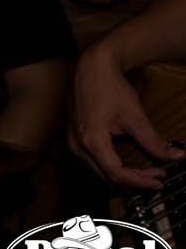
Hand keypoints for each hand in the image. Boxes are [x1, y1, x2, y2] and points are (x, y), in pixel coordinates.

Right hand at [69, 43, 183, 188]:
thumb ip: (154, 141)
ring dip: (124, 174)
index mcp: (91, 141)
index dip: (140, 182)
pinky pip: (94, 161)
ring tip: (146, 170)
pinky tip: (128, 161)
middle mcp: (78, 145)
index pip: (117, 174)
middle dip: (134, 180)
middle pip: (107, 177)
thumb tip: (175, 156)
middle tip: (157, 176)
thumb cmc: (108, 87)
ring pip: (100, 171)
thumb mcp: (135, 116)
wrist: (90, 67)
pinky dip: (113, 165)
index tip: (159, 181)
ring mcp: (73, 142)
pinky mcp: (75, 137)